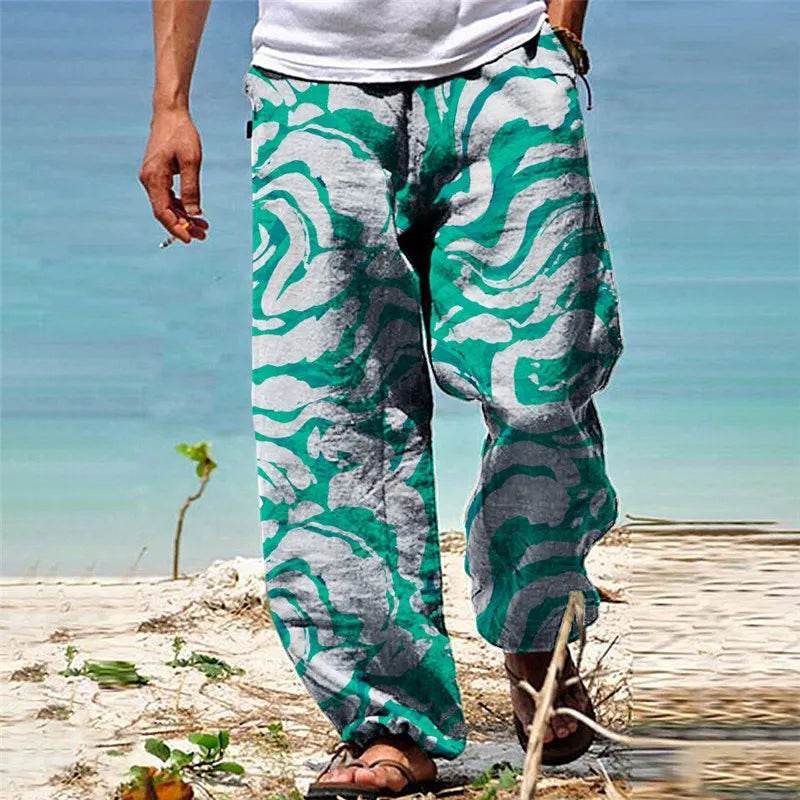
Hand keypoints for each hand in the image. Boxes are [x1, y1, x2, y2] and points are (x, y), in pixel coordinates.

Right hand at [138, 108, 208, 243]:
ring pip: (167, 206)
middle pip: (164, 212)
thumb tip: (194, 213)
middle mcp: (149, 180)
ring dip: (184, 217)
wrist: (170, 113)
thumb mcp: (191, 161)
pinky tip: (195, 212)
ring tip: (203, 226)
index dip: (176, 228)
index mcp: (154, 178)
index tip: (190, 239)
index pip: (162, 212)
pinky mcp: (158, 175)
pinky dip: (181, 206)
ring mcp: (152, 178)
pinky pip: (168, 197)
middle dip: (183, 226)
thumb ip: (192, 189)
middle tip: (202, 235)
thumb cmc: (181, 133)